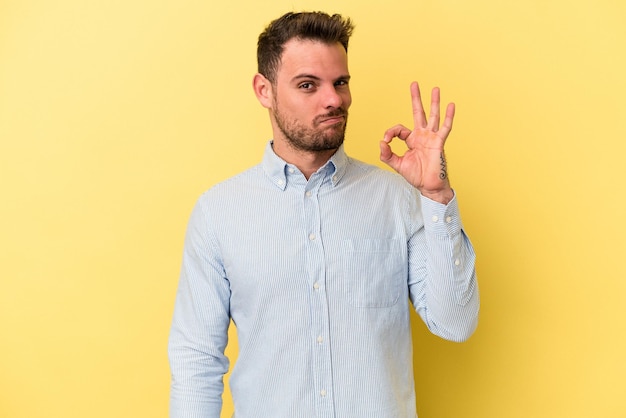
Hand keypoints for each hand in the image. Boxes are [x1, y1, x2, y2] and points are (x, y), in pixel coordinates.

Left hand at [380, 82, 454, 203]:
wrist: (428, 186)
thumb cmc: (416, 175)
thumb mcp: (397, 164)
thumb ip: (387, 154)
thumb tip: (381, 142)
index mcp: (411, 140)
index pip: (399, 129)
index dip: (390, 132)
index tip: (386, 141)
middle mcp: (422, 136)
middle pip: (418, 112)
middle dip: (416, 98)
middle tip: (414, 84)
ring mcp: (431, 137)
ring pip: (433, 116)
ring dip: (434, 102)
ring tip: (436, 89)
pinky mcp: (439, 142)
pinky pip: (445, 127)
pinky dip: (448, 116)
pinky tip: (451, 105)